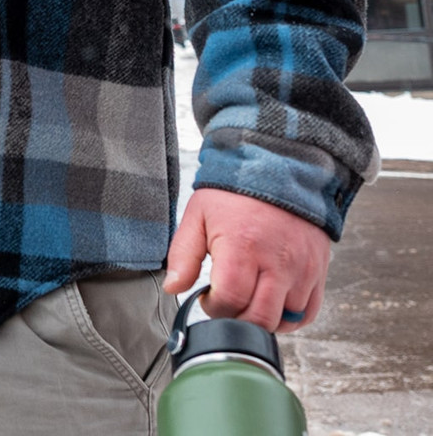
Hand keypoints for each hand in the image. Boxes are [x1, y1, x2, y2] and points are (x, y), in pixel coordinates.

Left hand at [164, 187, 331, 331]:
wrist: (278, 169)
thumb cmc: (236, 193)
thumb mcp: (198, 215)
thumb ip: (183, 254)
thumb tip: (173, 287)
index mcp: (242, 246)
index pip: (230, 300)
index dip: (214, 308)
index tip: (208, 298)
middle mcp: (277, 262)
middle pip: (259, 318)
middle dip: (236, 321)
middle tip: (226, 305)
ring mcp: (302, 269)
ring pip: (285, 320)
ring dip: (263, 320)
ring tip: (247, 300)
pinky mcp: (318, 272)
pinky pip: (308, 313)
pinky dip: (290, 318)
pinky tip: (271, 304)